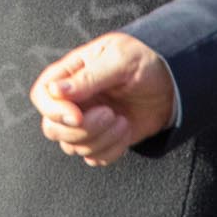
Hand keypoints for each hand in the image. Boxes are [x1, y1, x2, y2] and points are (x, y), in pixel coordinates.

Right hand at [30, 33, 176, 165]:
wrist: (174, 81)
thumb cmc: (145, 59)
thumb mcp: (119, 59)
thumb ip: (87, 77)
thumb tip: (55, 90)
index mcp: (70, 74)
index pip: (41, 96)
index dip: (53, 111)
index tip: (77, 116)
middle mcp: (74, 100)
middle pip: (52, 128)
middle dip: (82, 130)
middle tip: (110, 114)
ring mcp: (88, 121)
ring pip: (72, 146)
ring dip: (100, 140)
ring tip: (122, 120)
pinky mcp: (104, 139)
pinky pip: (94, 157)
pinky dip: (110, 151)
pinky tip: (125, 132)